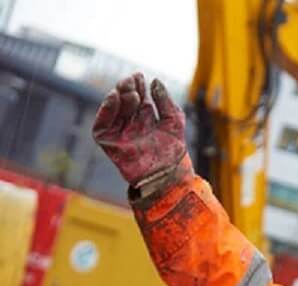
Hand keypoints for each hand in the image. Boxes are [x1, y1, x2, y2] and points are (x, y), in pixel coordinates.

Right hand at [92, 73, 188, 188]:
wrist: (167, 174)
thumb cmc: (173, 151)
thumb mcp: (173, 121)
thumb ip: (165, 101)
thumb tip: (155, 80)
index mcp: (145, 119)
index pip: (138, 98)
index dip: (138, 86)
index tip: (140, 76)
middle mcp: (130, 124)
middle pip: (124, 101)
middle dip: (127, 89)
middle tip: (132, 80)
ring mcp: (118, 132)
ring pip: (114, 109)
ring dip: (119, 97)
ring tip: (129, 90)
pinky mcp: (108, 141)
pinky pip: (102, 123)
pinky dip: (106, 109)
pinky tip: (114, 97)